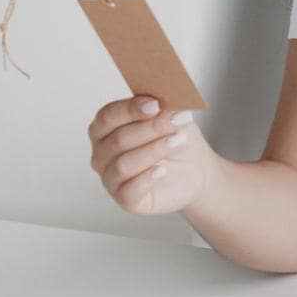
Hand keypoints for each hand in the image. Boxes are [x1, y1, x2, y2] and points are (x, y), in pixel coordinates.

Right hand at [88, 96, 216, 215]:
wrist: (194, 169)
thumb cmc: (176, 139)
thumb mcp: (173, 117)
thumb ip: (163, 106)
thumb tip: (162, 97)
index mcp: (106, 127)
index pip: (108, 116)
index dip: (130, 109)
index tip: (155, 104)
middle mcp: (102, 153)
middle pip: (119, 139)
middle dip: (150, 129)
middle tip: (175, 121)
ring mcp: (110, 177)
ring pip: (124, 164)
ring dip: (154, 150)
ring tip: (177, 141)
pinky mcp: (124, 199)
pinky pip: (129, 190)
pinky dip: (147, 178)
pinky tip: (163, 170)